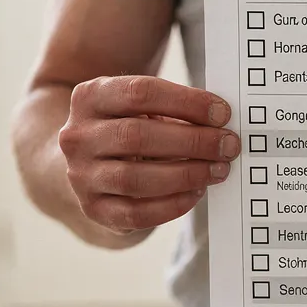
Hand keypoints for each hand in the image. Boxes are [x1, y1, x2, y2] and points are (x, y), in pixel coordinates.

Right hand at [58, 76, 238, 233]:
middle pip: (137, 136)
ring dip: (186, 175)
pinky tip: (196, 193)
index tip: (222, 113)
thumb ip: (172, 109)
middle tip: (228, 145)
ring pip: (135, 178)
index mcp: (90, 97)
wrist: (86, 164)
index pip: (140, 93)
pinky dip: (172, 205)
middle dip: (192, 141)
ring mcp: (81, 175)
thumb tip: (219, 124)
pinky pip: (136, 213)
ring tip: (217, 170)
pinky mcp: (93, 209)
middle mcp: (78, 136)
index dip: (186, 102)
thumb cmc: (126, 128)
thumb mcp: (138, 107)